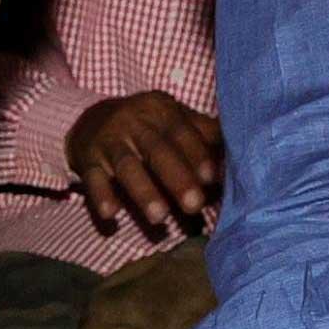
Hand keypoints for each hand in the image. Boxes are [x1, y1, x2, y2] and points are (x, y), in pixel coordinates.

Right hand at [63, 91, 222, 240]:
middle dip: (177, 178)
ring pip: (126, 166)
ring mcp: (109, 140)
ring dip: (143, 192)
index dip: (197, 154)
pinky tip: (110, 214)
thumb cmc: (147, 127)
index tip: (212, 179)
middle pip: (157, 150)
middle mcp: (134, 122)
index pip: (182, 131)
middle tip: (194, 205)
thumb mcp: (173, 121)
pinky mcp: (87, 159)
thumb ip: (204, 135)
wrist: (91, 119)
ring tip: (159, 218)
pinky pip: (92, 178)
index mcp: (162, 110)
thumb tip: (241, 157)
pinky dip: (101, 195)